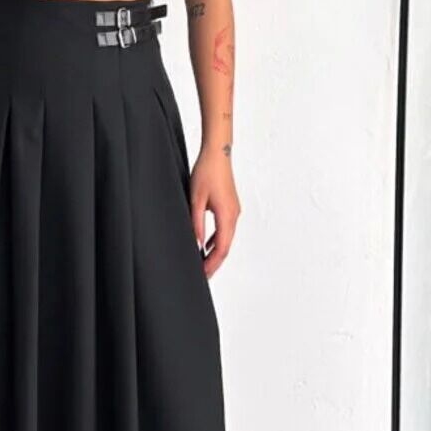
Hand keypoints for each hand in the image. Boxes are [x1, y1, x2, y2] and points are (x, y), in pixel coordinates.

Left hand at [191, 146, 239, 277]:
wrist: (218, 154)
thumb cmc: (206, 172)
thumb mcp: (196, 199)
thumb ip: (196, 223)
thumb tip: (197, 244)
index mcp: (227, 216)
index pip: (221, 248)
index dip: (212, 264)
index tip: (203, 275)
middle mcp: (234, 216)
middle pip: (226, 247)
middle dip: (214, 263)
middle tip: (203, 276)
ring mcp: (234, 211)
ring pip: (226, 239)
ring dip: (215, 253)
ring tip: (203, 264)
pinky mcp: (230, 207)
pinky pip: (225, 230)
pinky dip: (216, 241)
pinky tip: (205, 246)